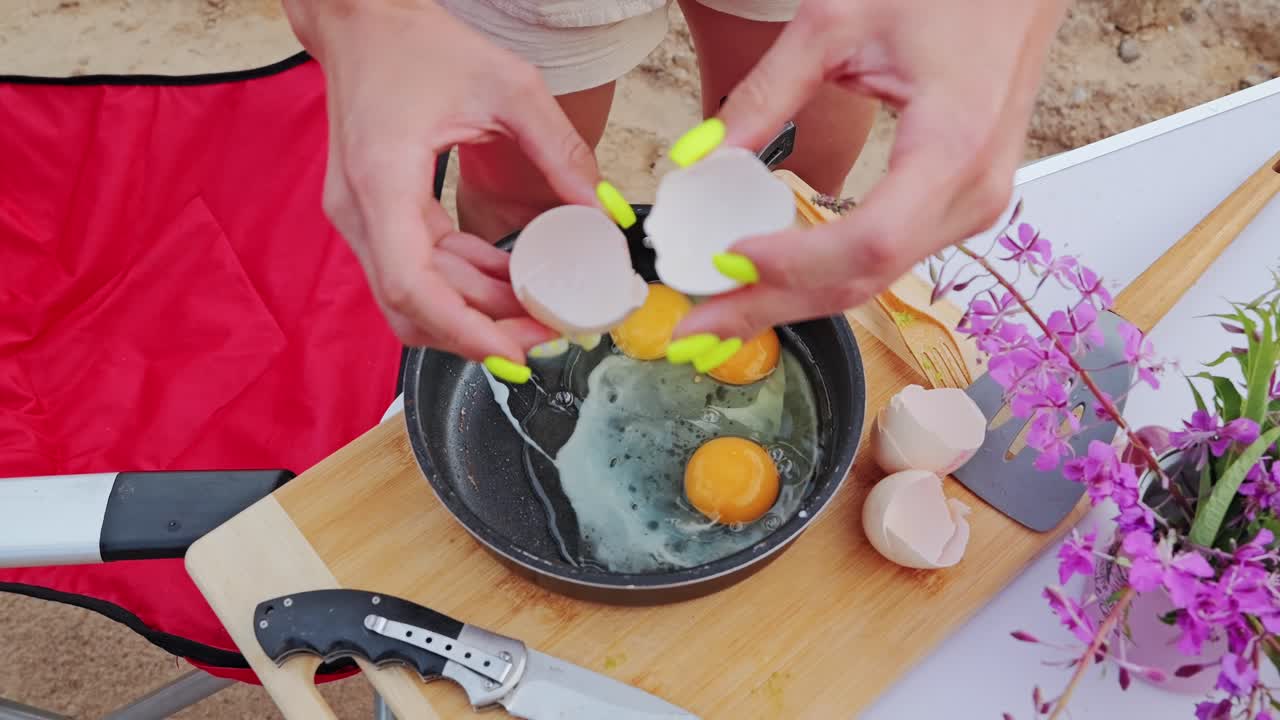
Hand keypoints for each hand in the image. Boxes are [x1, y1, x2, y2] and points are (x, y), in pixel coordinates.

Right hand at [282, 0, 602, 366]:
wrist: (360, 20)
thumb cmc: (419, 43)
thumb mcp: (509, 87)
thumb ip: (560, 151)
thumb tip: (604, 213)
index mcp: (382, 182)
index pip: (412, 287)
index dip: (464, 332)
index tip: (515, 357)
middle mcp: (360, 211)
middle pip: (414, 307)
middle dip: (482, 333)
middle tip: (547, 338)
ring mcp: (362, 217)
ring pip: (418, 296)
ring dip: (478, 311)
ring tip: (544, 311)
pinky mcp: (375, 215)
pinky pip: (421, 269)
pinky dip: (467, 282)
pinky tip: (515, 280)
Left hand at [672, 0, 1069, 342]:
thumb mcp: (835, 24)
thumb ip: (765, 93)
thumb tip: (702, 157)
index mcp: (952, 147)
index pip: (868, 240)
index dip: (793, 263)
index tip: (726, 262)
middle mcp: (972, 195)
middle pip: (862, 279)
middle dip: (772, 307)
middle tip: (695, 330)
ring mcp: (972, 210)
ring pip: (871, 280)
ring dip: (792, 300)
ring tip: (720, 313)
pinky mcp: (958, 210)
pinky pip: (884, 261)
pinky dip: (821, 276)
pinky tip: (771, 282)